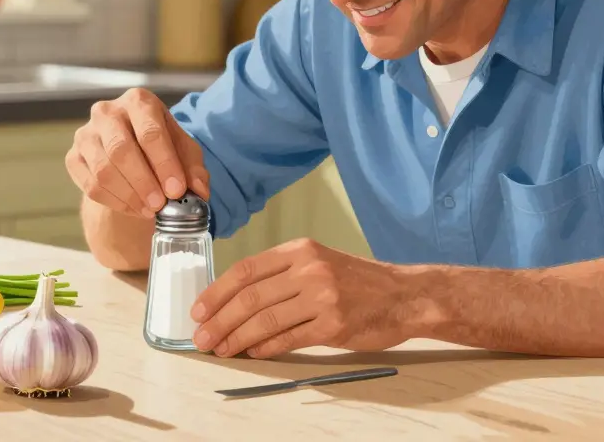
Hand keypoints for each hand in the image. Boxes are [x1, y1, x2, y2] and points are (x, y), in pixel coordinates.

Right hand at [65, 88, 209, 218]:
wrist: (130, 153)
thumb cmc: (160, 147)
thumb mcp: (183, 152)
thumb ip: (194, 169)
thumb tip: (199, 191)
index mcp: (139, 101)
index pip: (150, 132)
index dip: (164, 164)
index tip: (177, 190)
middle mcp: (107, 112)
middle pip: (121, 149)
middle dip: (144, 182)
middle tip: (160, 205)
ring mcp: (86, 134)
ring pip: (103, 170)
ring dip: (129, 195)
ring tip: (150, 210)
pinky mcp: (73, 157)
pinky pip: (91, 185)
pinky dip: (115, 202)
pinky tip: (134, 209)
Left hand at [190, 238, 410, 358]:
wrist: (405, 295)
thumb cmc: (357, 281)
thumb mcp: (319, 262)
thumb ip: (282, 275)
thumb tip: (235, 299)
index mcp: (300, 250)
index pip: (246, 270)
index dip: (217, 292)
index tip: (198, 309)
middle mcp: (309, 269)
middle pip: (250, 297)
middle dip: (220, 320)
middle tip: (202, 337)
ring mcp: (322, 297)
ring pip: (266, 320)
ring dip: (237, 338)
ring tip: (220, 349)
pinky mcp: (334, 325)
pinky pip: (290, 339)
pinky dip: (266, 348)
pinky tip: (252, 352)